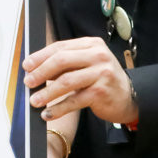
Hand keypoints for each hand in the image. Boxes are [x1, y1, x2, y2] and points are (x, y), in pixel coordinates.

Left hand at [23, 37, 137, 124]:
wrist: (129, 97)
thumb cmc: (103, 80)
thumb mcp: (87, 65)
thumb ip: (66, 63)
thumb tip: (35, 69)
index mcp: (92, 44)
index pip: (61, 47)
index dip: (41, 56)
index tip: (27, 65)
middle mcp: (98, 55)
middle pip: (61, 60)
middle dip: (41, 72)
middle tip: (28, 82)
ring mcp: (101, 73)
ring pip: (66, 81)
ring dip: (47, 92)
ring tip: (34, 100)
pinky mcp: (101, 92)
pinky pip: (74, 100)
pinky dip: (58, 108)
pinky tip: (48, 113)